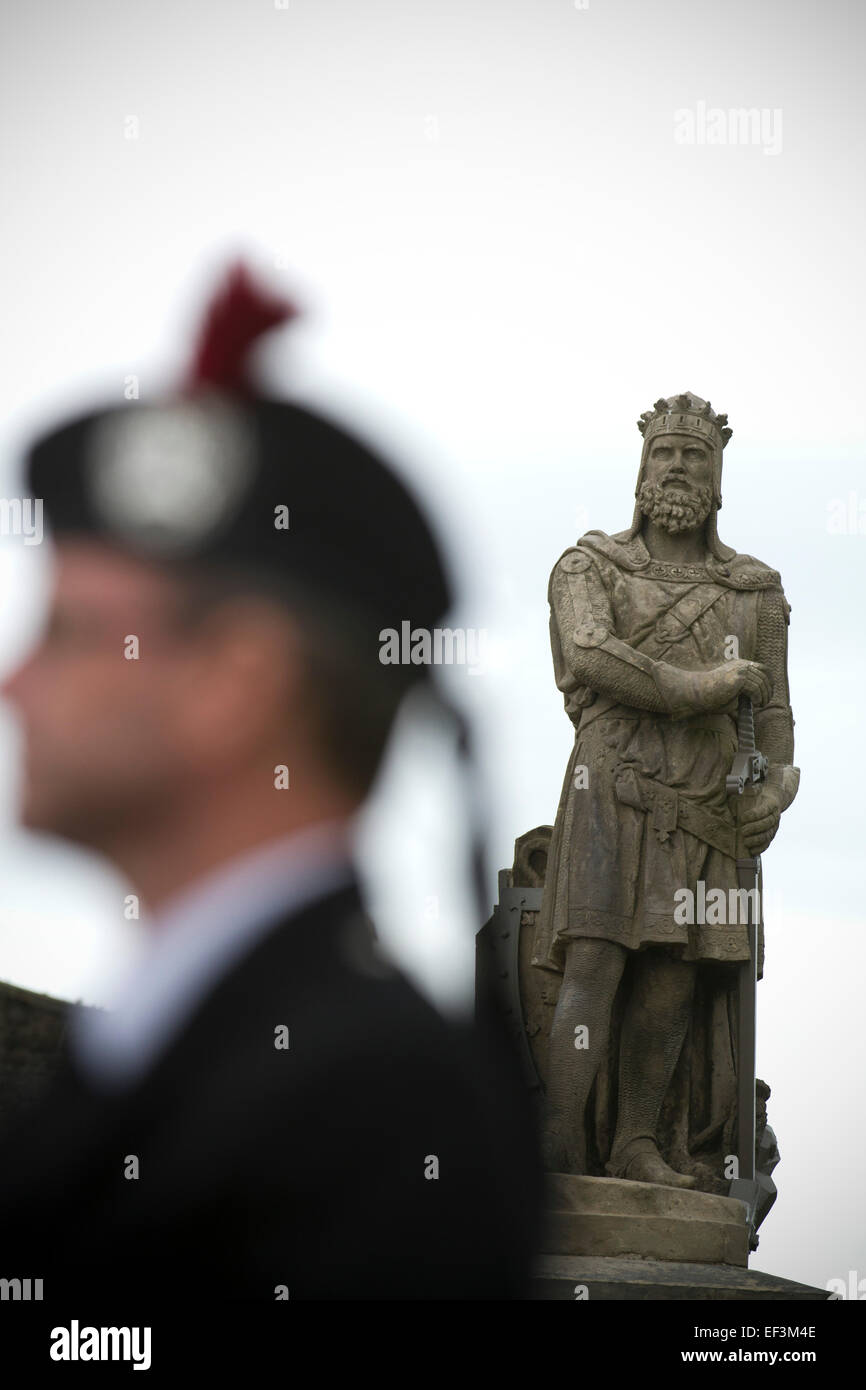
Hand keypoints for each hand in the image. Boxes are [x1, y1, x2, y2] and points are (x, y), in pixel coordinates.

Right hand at [656, 658, 771, 715]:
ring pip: (761, 683)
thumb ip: (745, 692)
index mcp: (739, 665)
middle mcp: (741, 665)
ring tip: (760, 704)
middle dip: (768, 690)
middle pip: (764, 675)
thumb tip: (759, 700)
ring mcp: (739, 670)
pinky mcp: (738, 678)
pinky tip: (755, 703)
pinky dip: (758, 697)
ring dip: (764, 695)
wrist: (697, 694)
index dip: (769, 680)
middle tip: (765, 702)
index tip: (768, 693)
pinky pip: (755, 688)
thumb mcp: (733, 693)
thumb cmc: (712, 697)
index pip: (763, 668)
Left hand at [737, 785, 781, 855]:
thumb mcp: (752, 788)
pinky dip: (760, 848)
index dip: (754, 815)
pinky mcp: (771, 834)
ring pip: (768, 835)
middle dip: (754, 828)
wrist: (774, 799)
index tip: (742, 817)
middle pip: (767, 824)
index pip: (765, 810)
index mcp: (771, 803)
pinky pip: (768, 843)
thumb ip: (746, 786)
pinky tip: (752, 851)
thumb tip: (734, 782)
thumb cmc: (758, 794)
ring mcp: (775, 826)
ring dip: (756, 840)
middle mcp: (775, 815)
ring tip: (745, 842)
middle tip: (742, 831)